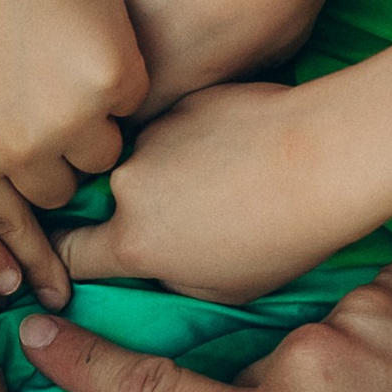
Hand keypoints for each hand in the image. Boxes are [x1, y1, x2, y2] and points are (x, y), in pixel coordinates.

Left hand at [0, 0, 149, 308]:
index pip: (0, 228)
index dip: (28, 262)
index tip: (47, 293)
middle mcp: (13, 153)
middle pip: (59, 192)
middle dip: (62, 159)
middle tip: (54, 104)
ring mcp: (64, 124)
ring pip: (102, 152)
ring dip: (95, 120)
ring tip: (66, 57)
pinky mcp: (111, 89)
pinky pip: (132, 101)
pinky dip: (122, 74)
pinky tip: (91, 31)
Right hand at [56, 80, 385, 302]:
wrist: (325, 159)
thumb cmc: (284, 237)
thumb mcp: (222, 289)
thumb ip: (169, 276)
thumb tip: (154, 262)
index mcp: (133, 242)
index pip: (67, 253)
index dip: (65, 259)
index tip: (75, 260)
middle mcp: (126, 185)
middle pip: (107, 202)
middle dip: (134, 210)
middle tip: (190, 215)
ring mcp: (151, 136)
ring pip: (140, 161)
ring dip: (165, 171)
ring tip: (224, 178)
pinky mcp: (181, 103)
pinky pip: (171, 127)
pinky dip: (192, 139)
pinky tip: (235, 147)